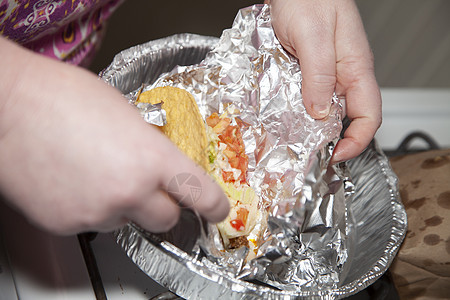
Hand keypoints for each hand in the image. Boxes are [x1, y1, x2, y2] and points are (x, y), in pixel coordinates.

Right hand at [0, 37, 228, 234]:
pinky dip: (91, 208)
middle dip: (163, 205)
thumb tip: (160, 160)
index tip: (218, 209)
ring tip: (97, 173)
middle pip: (167, 218)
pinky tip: (76, 182)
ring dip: (122, 204)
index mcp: (151, 157)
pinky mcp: (67, 224)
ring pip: (127, 221)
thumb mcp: (124, 111)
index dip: (214, 205)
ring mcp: (97, 211)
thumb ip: (150, 144)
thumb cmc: (59, 96)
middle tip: (147, 187)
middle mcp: (129, 190)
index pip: (199, 193)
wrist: (6, 105)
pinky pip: (93, 223)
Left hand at [267, 0, 381, 162]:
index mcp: (356, 68)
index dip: (356, 141)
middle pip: (346, 118)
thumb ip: (318, 75)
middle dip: (330, 140)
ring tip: (293, 141)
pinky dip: (300, 111)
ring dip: (312, 128)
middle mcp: (344, 75)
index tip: (335, 156)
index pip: (369, 116)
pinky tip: (286, 118)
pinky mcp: (309, 71)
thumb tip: (320, 113)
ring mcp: (326, 74)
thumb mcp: (313, 36)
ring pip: (325, 110)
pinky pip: (309, 97)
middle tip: (307, 154)